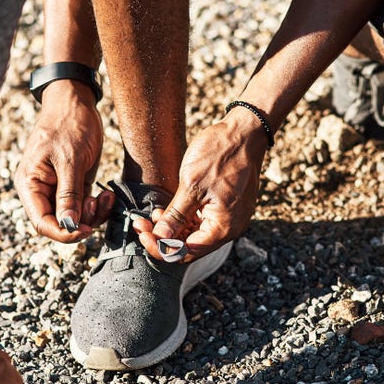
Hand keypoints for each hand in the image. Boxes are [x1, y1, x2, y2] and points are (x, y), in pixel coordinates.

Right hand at [14, 81, 112, 241]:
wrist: (76, 101)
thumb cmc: (68, 124)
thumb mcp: (71, 159)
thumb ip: (69, 195)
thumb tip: (68, 226)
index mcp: (30, 184)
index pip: (41, 223)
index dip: (63, 232)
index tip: (86, 230)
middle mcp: (41, 190)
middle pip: (58, 224)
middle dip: (81, 221)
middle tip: (97, 204)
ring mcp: (57, 188)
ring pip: (74, 218)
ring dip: (92, 214)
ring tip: (105, 197)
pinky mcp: (73, 185)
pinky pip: (84, 206)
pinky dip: (97, 206)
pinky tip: (107, 195)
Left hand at [134, 112, 267, 260]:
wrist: (243, 132)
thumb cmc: (220, 154)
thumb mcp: (191, 185)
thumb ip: (175, 216)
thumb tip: (160, 238)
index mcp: (223, 228)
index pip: (186, 252)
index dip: (161, 246)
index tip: (142, 232)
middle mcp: (229, 228)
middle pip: (190, 246)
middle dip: (163, 237)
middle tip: (140, 224)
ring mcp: (228, 217)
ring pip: (193, 234)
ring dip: (171, 228)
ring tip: (151, 214)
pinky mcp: (224, 207)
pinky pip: (201, 222)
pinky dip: (183, 218)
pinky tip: (165, 209)